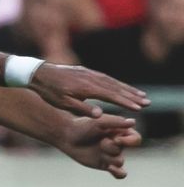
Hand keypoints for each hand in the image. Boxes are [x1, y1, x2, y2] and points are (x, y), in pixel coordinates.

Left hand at [28, 64, 148, 116]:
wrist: (38, 73)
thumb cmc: (49, 92)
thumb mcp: (63, 104)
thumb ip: (82, 109)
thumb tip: (101, 115)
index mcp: (87, 88)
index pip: (111, 96)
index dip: (126, 102)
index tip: (139, 108)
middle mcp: (91, 78)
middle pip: (116, 88)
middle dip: (132, 95)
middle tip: (147, 102)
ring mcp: (89, 73)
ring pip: (112, 82)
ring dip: (127, 88)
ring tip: (140, 95)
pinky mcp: (85, 71)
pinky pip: (105, 77)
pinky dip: (116, 83)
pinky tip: (121, 87)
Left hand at [55, 114, 141, 178]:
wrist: (66, 135)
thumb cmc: (82, 125)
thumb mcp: (98, 122)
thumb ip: (115, 122)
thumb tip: (133, 122)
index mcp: (119, 132)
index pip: (135, 139)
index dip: (129, 141)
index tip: (116, 139)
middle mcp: (117, 144)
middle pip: (123, 150)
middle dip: (112, 147)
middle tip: (102, 142)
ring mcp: (111, 155)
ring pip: (119, 161)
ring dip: (111, 158)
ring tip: (100, 149)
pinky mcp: (104, 164)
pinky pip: (119, 173)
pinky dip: (119, 174)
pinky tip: (112, 170)